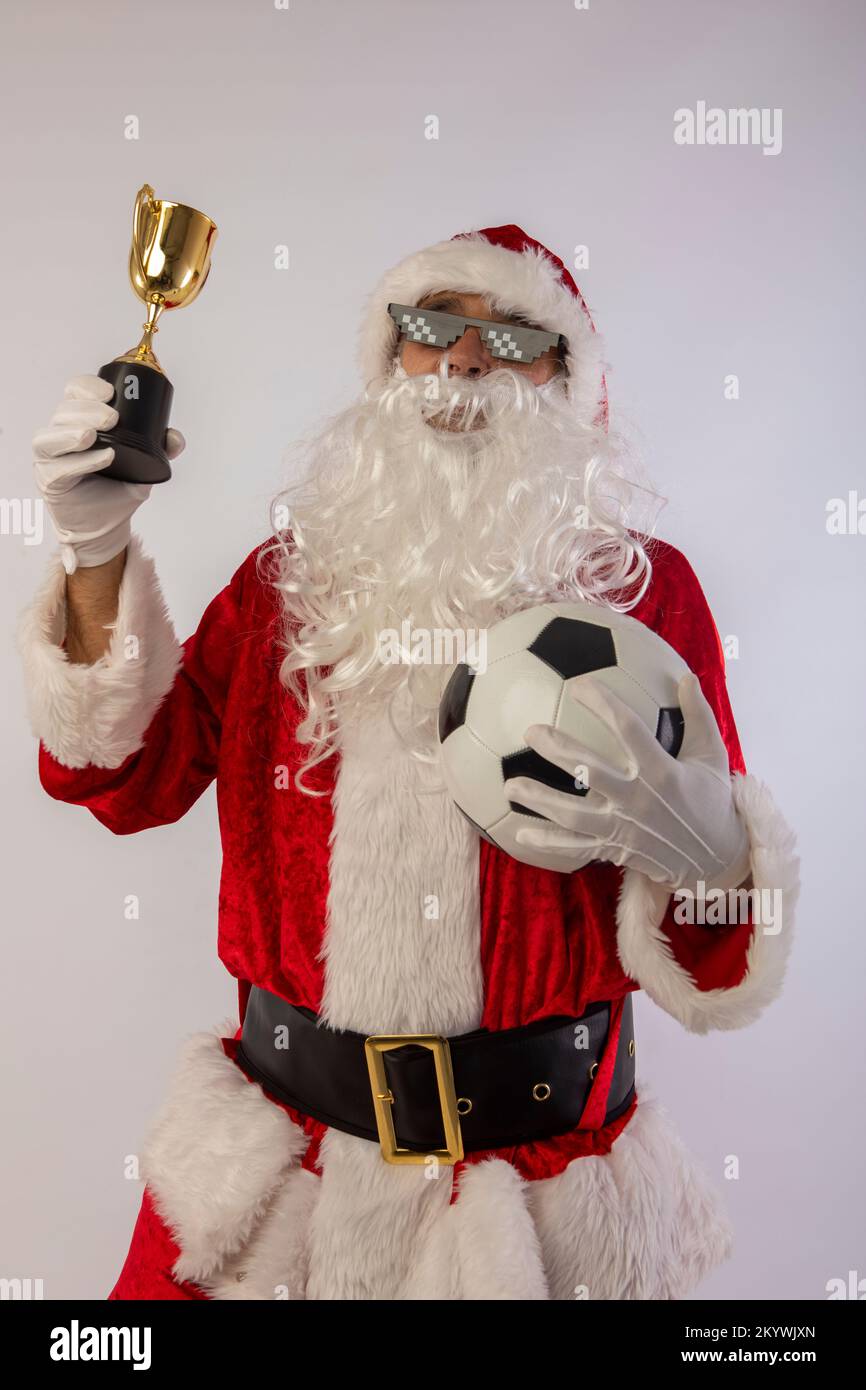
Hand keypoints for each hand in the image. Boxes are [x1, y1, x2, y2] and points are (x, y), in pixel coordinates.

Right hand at [33, 374, 184, 573]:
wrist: (107, 527)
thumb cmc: (117, 492)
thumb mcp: (143, 467)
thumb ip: (160, 449)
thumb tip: (175, 438)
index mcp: (78, 422)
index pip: (74, 393)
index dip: (88, 387)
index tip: (110, 391)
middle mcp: (60, 437)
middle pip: (64, 412)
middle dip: (87, 410)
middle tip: (112, 417)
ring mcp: (51, 459)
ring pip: (51, 436)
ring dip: (73, 431)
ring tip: (93, 435)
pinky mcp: (49, 481)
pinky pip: (58, 467)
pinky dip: (81, 461)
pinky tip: (103, 458)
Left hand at [503, 671, 750, 890]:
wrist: (718, 858)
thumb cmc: (713, 800)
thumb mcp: (713, 755)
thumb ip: (698, 715)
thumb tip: (686, 676)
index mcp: (662, 770)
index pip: (628, 728)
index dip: (603, 703)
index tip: (579, 683)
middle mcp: (638, 799)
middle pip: (590, 771)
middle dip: (558, 750)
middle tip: (530, 732)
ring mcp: (623, 828)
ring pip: (574, 814)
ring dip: (540, 800)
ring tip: (509, 786)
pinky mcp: (616, 849)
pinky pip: (576, 847)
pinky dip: (548, 842)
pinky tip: (519, 833)